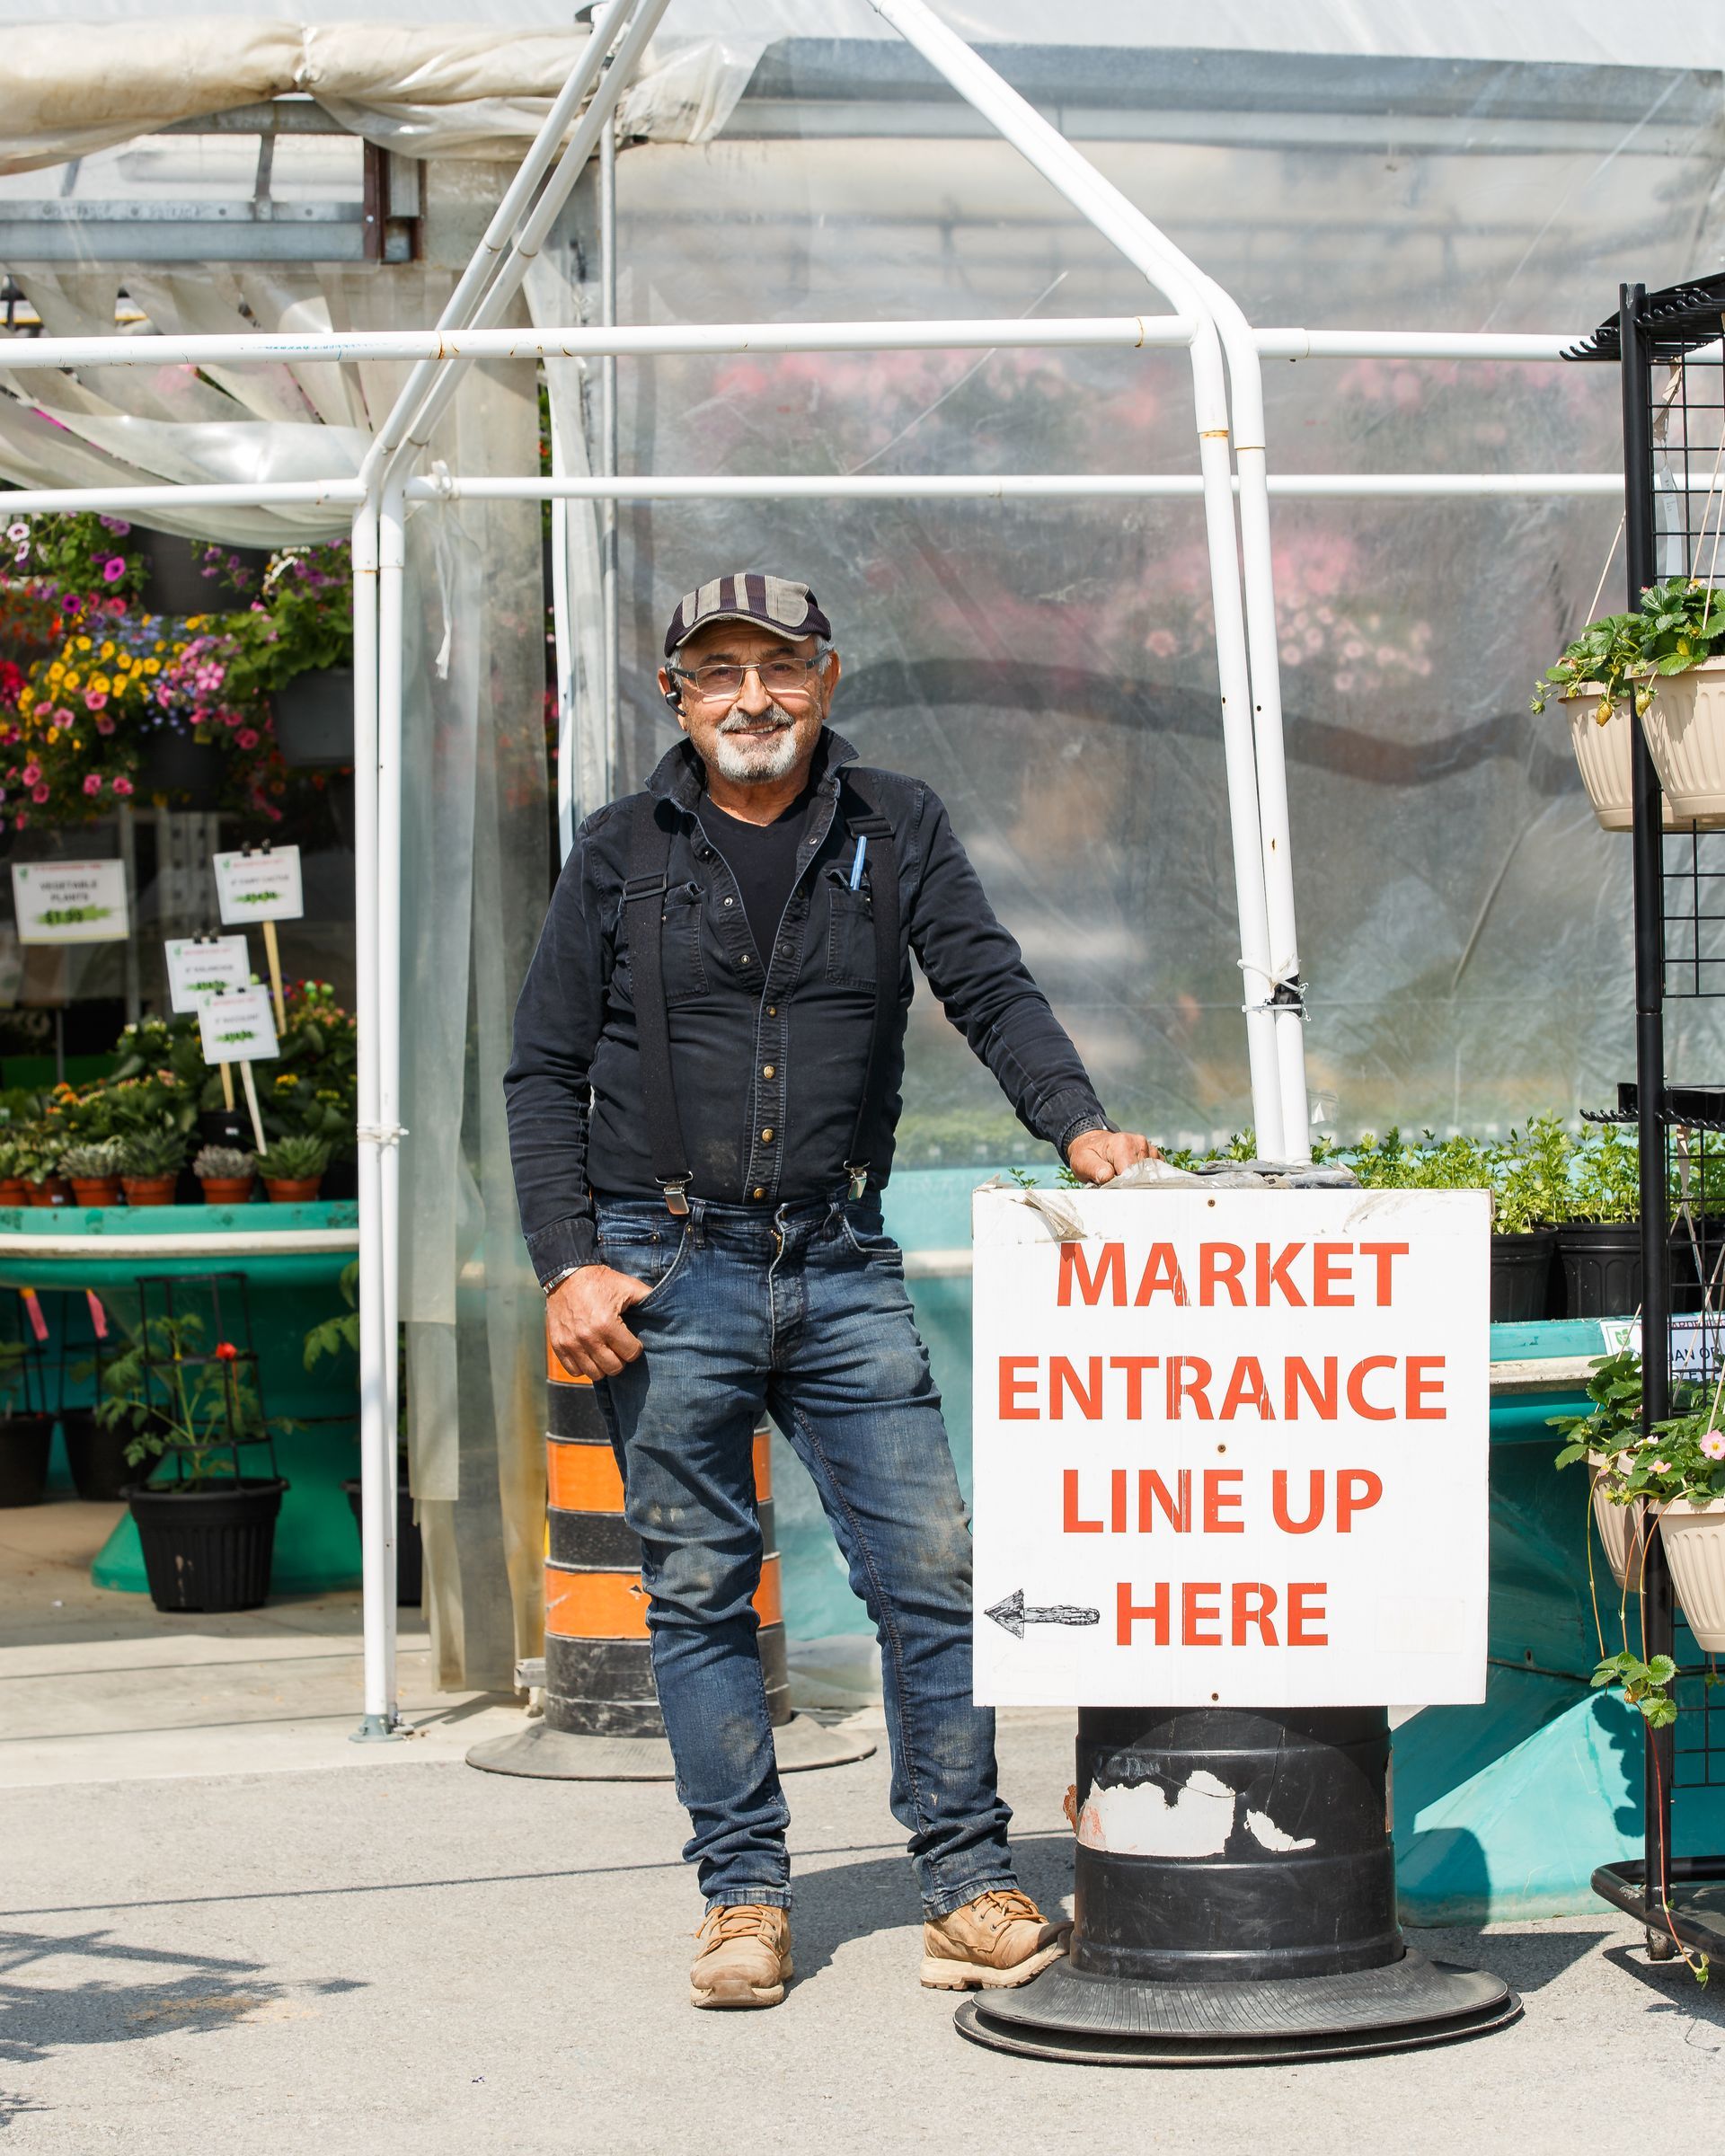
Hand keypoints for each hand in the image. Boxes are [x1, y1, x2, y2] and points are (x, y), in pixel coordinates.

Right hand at [546, 1263, 653, 1380]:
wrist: (566, 1274)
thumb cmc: (601, 1281)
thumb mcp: (628, 1285)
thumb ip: (648, 1297)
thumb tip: (669, 1306)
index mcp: (607, 1324)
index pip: (631, 1354)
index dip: (635, 1348)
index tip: (631, 1340)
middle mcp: (588, 1337)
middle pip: (613, 1368)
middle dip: (621, 1359)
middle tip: (619, 1347)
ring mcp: (571, 1343)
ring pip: (594, 1374)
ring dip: (602, 1365)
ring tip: (604, 1351)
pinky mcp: (558, 1345)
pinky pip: (574, 1371)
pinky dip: (583, 1366)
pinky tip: (588, 1353)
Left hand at [1066, 1129, 1158, 1185]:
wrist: (1094, 1143)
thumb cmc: (1088, 1153)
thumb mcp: (1083, 1161)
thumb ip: (1095, 1169)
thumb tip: (1108, 1177)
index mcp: (1123, 1143)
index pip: (1132, 1173)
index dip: (1124, 1187)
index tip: (1116, 1194)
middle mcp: (1139, 1144)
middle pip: (1143, 1176)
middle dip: (1131, 1186)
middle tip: (1116, 1188)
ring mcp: (1149, 1149)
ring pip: (1150, 1176)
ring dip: (1138, 1183)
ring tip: (1123, 1180)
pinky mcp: (1154, 1156)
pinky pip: (1155, 1174)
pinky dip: (1144, 1180)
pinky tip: (1132, 1178)